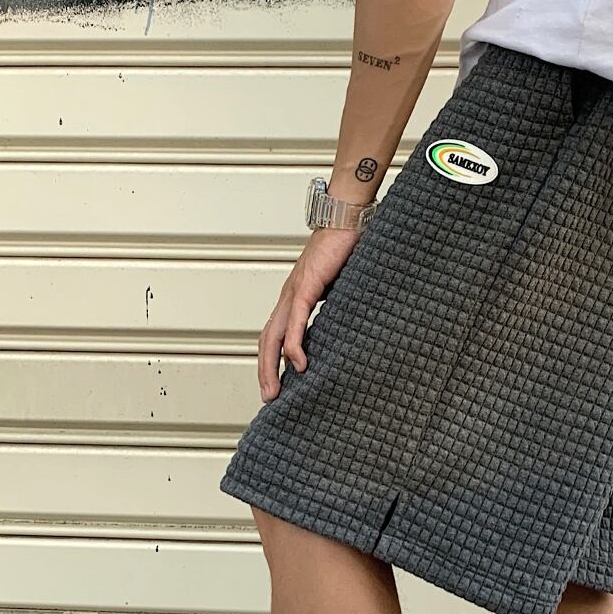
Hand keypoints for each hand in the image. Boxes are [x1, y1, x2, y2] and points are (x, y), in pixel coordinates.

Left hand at [258, 227, 362, 402]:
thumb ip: (334, 307)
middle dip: (265, 371)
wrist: (346, 216)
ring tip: (276, 389)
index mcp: (295, 297)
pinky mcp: (307, 285)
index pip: (275, 334)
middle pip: (267, 340)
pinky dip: (293, 344)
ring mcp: (295, 290)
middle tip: (269, 397)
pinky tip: (297, 362)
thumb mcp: (340, 287)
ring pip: (274, 335)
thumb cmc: (346, 246)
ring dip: (271, 365)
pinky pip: (296, 320)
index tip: (276, 384)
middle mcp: (289, 295)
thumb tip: (341, 328)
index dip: (271, 360)